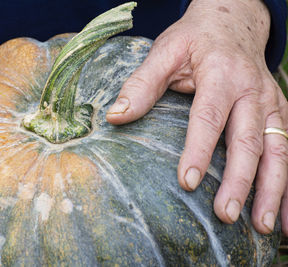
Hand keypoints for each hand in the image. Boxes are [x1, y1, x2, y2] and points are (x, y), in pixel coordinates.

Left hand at [106, 0, 287, 233]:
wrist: (233, 21)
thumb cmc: (195, 38)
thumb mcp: (166, 51)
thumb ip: (142, 83)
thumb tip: (115, 116)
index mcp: (222, 75)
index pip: (209, 117)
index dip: (199, 150)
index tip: (187, 182)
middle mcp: (252, 91)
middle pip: (248, 140)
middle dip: (239, 181)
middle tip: (226, 214)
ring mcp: (270, 103)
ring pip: (276, 150)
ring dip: (272, 190)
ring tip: (263, 225)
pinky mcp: (277, 113)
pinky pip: (287, 149)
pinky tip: (284, 213)